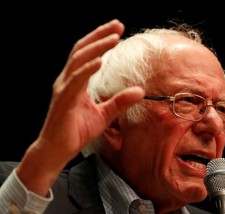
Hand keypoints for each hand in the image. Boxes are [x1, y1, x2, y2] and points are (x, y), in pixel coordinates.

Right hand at [16, 19, 144, 195]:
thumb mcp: (104, 115)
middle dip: (100, 35)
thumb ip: (120, 101)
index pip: (88, 54)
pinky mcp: (62, 101)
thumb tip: (140, 90)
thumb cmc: (76, 132)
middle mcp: (67, 80)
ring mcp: (63, 89)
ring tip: (113, 38)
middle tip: (118, 25)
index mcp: (76, 82)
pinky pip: (75, 81)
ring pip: (78, 61)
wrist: (57, 151)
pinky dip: (87, 70)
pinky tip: (100, 61)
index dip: (101, 40)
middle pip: (83, 50)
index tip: (118, 30)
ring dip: (96, 47)